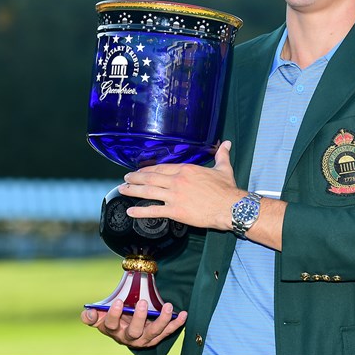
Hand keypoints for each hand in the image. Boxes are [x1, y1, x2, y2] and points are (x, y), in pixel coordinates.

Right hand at [80, 299, 186, 347]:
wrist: (126, 326)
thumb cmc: (113, 318)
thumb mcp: (100, 317)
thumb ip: (91, 316)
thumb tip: (87, 313)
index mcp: (113, 330)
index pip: (112, 325)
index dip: (114, 315)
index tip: (118, 302)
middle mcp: (129, 337)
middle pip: (134, 332)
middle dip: (139, 318)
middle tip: (141, 302)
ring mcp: (144, 338)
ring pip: (154, 333)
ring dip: (162, 320)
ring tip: (168, 307)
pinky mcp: (156, 337)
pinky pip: (168, 332)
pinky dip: (176, 324)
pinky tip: (183, 314)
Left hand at [121, 140, 244, 229]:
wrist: (231, 207)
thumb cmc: (227, 190)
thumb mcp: (224, 169)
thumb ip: (222, 155)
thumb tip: (227, 143)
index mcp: (186, 170)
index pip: (162, 168)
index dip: (149, 170)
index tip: (141, 171)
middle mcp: (177, 181)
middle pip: (152, 178)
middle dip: (136, 178)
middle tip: (126, 178)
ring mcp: (175, 196)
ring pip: (149, 191)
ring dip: (133, 190)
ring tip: (123, 189)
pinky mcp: (176, 211)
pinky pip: (154, 210)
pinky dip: (140, 211)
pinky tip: (130, 212)